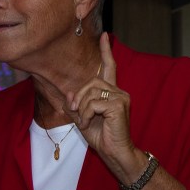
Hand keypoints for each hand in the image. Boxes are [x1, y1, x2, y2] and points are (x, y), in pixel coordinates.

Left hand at [64, 33, 142, 178]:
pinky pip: (93, 103)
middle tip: (77, 113)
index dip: (106, 51)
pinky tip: (90, 123)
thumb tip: (68, 93)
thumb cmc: (102, 137)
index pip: (110, 67)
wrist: (115, 153)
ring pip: (91, 92)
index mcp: (112, 92)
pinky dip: (86, 114)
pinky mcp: (119, 105)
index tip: (104, 36)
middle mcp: (119, 91)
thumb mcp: (83, 118)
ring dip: (82, 108)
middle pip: (92, 81)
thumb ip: (76, 105)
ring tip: (85, 122)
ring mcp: (121, 97)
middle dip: (79, 97)